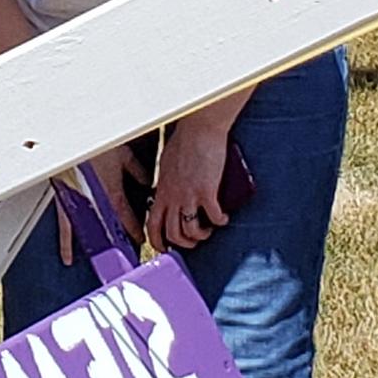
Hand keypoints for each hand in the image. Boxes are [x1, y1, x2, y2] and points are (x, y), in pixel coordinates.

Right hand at [57, 151, 135, 262]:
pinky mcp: (64, 199)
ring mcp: (79, 202)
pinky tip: (67, 256)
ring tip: (98, 265)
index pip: (126, 217)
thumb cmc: (97, 144)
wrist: (73, 140)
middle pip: (107, 229)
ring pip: (87, 231)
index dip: (134, 230)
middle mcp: (95, 201)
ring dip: (91, 248)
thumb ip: (136, 171)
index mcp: (111, 191)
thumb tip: (146, 182)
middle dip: (114, 244)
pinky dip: (68, 241)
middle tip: (120, 260)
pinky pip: (66, 225)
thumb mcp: (123, 155)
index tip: (139, 239)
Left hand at [144, 120, 237, 250]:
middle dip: (183, 244)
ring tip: (209, 230)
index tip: (165, 249)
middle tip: (193, 243)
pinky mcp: (207, 191)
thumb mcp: (167, 163)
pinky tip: (224, 218)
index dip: (157, 241)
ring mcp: (189, 195)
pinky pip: (214, 217)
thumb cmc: (185, 140)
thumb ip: (167, 180)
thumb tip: (168, 189)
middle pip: (172, 234)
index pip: (152, 224)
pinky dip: (220, 221)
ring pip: (191, 230)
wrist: (200, 128)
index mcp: (162, 190)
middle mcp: (172, 196)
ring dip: (201, 235)